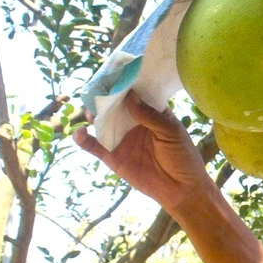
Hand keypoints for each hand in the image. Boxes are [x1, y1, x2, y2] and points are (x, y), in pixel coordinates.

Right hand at [73, 91, 212, 213]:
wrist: (182, 189)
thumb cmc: (182, 156)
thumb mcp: (170, 132)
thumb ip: (150, 115)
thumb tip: (129, 96)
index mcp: (151, 112)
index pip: (135, 93)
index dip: (124, 83)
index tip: (113, 73)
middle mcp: (134, 122)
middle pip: (115, 106)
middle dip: (104, 98)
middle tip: (95, 91)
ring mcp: (122, 139)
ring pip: (102, 123)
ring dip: (93, 115)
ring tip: (90, 111)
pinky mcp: (113, 157)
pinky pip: (95, 146)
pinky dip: (84, 139)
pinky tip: (79, 133)